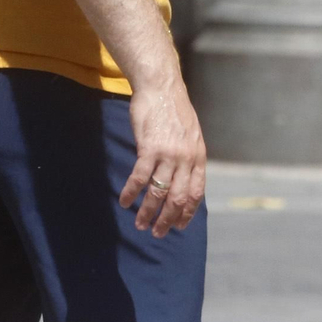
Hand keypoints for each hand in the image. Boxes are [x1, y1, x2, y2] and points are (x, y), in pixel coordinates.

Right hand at [120, 76, 206, 237]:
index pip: (196, 192)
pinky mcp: (149, 148)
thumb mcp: (191, 135)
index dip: (187, 212)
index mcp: (198, 156)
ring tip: (139, 224)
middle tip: (157, 233)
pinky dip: (131, 193)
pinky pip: (140, 178)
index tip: (179, 226)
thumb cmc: (174, 110)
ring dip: (147, 212)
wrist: (161, 87)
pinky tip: (124, 201)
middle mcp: (186, 158)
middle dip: (168, 219)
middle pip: (178, 197)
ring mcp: (168, 154)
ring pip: (158, 192)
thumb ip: (188, 157)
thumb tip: (183, 179)